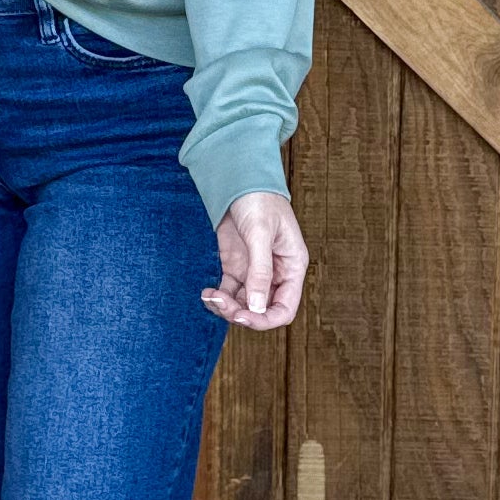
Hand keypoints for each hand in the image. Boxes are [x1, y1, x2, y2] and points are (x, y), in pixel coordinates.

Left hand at [201, 190, 308, 328]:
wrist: (239, 179)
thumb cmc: (259, 200)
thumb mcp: (260, 234)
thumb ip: (260, 271)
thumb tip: (257, 307)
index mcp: (292, 267)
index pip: (285, 309)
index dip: (265, 320)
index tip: (243, 317)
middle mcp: (276, 274)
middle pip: (261, 310)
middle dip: (241, 313)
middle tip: (220, 303)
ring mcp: (255, 272)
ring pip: (243, 304)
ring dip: (226, 307)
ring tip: (210, 297)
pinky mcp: (237, 267)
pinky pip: (229, 292)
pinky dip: (218, 298)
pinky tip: (206, 293)